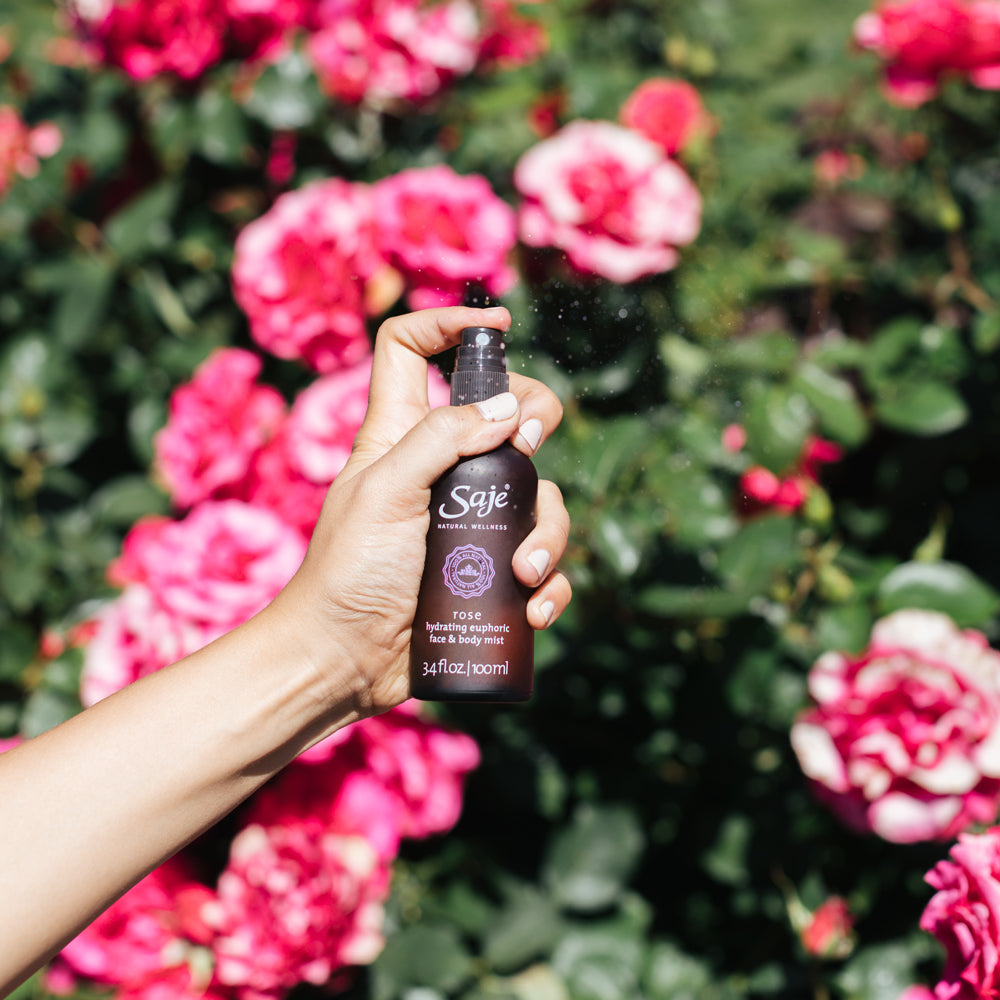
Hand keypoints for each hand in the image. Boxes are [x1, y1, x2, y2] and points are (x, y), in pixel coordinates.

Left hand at [277, 306, 571, 714]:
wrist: (343, 661)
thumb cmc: (347, 572)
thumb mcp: (384, 491)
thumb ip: (439, 438)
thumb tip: (508, 409)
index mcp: (401, 434)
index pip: (411, 349)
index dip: (449, 322)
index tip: (500, 327)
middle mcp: (442, 468)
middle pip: (507, 409)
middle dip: (535, 416)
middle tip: (527, 449)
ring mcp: (470, 520)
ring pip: (538, 494)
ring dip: (548, 531)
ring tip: (524, 572)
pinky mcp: (488, 571)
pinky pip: (542, 562)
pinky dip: (550, 585)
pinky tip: (534, 610)